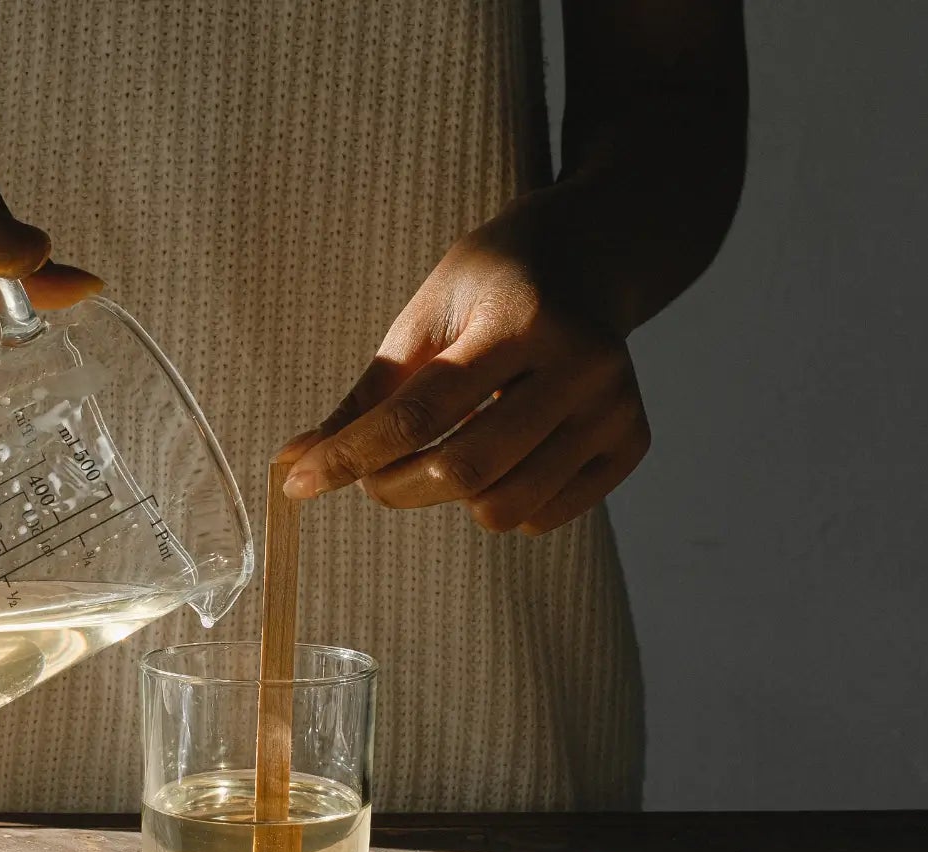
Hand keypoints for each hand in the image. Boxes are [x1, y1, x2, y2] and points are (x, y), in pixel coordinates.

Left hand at [281, 210, 650, 534]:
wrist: (589, 259)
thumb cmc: (492, 285)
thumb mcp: (424, 316)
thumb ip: (368, 395)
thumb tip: (295, 463)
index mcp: (521, 319)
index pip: (420, 412)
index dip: (351, 455)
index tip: (298, 483)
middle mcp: (581, 366)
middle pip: (463, 469)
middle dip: (394, 485)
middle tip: (372, 473)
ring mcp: (615, 409)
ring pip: (504, 507)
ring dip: (447, 499)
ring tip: (441, 455)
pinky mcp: (631, 443)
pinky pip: (542, 517)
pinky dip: (500, 503)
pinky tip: (500, 454)